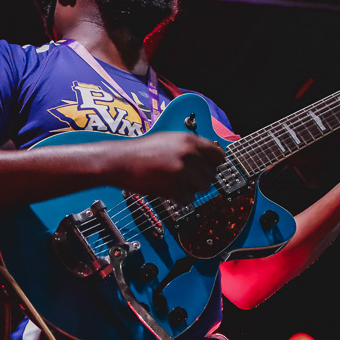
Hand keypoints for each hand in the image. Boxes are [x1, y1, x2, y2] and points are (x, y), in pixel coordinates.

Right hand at [106, 130, 226, 197]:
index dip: (214, 164)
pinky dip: (180, 198)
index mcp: (189, 140)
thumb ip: (190, 147)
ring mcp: (182, 170)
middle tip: (184, 178)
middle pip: (211, 174)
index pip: (218, 155)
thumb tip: (211, 157)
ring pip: (203, 188)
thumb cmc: (141, 151)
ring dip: (191, 189)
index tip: (208, 170)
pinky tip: (167, 190)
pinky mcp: (174, 186)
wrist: (120, 161)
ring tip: (175, 183)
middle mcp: (188, 154)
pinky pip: (189, 199)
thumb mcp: (169, 139)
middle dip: (199, 179)